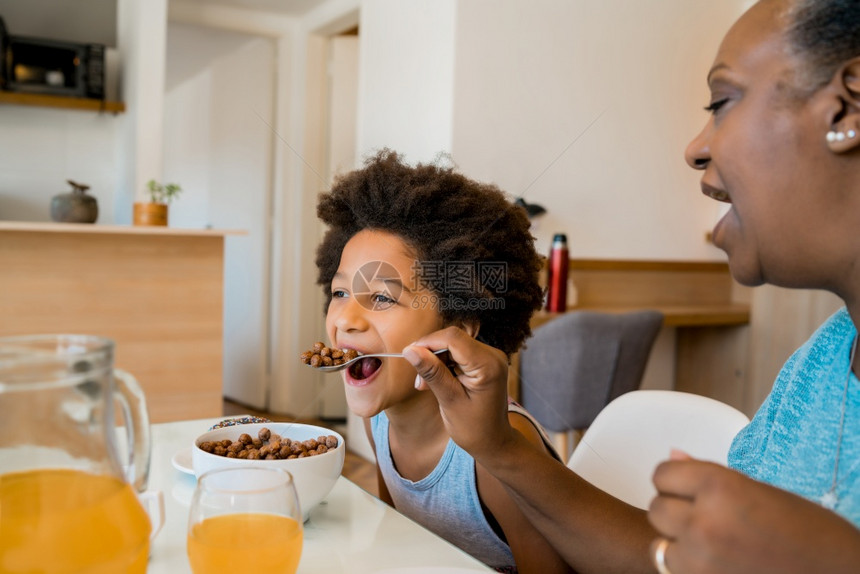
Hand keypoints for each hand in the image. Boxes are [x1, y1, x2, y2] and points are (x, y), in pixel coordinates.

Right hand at [402, 327, 514, 458]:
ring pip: (453, 345)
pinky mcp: (484, 361)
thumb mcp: (449, 400)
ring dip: (435, 361)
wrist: (493, 441)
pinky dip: (444, 364)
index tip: (408, 355)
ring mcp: (490, 357)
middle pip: (453, 340)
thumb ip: (432, 372)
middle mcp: (493, 355)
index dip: (428, 342)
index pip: (453, 338)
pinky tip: (437, 382)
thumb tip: (410, 350)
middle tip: (419, 380)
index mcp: (488, 365)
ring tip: (426, 385)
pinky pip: (458, 353)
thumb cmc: (473, 428)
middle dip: (431, 354)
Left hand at [648, 451, 859, 573]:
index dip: (676, 481)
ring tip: (710, 543)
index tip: (689, 488)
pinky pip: (673, 569)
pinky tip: (714, 562)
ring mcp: (701, 560)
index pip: (663, 474)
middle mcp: (704, 522)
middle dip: (675, 510)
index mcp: (720, 487)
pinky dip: (686, 566)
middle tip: (703, 516)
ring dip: (677, 543)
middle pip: (657, 508)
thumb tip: (673, 455)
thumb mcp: (760, 491)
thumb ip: (708, 475)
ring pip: (660, 544)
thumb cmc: (809, 533)